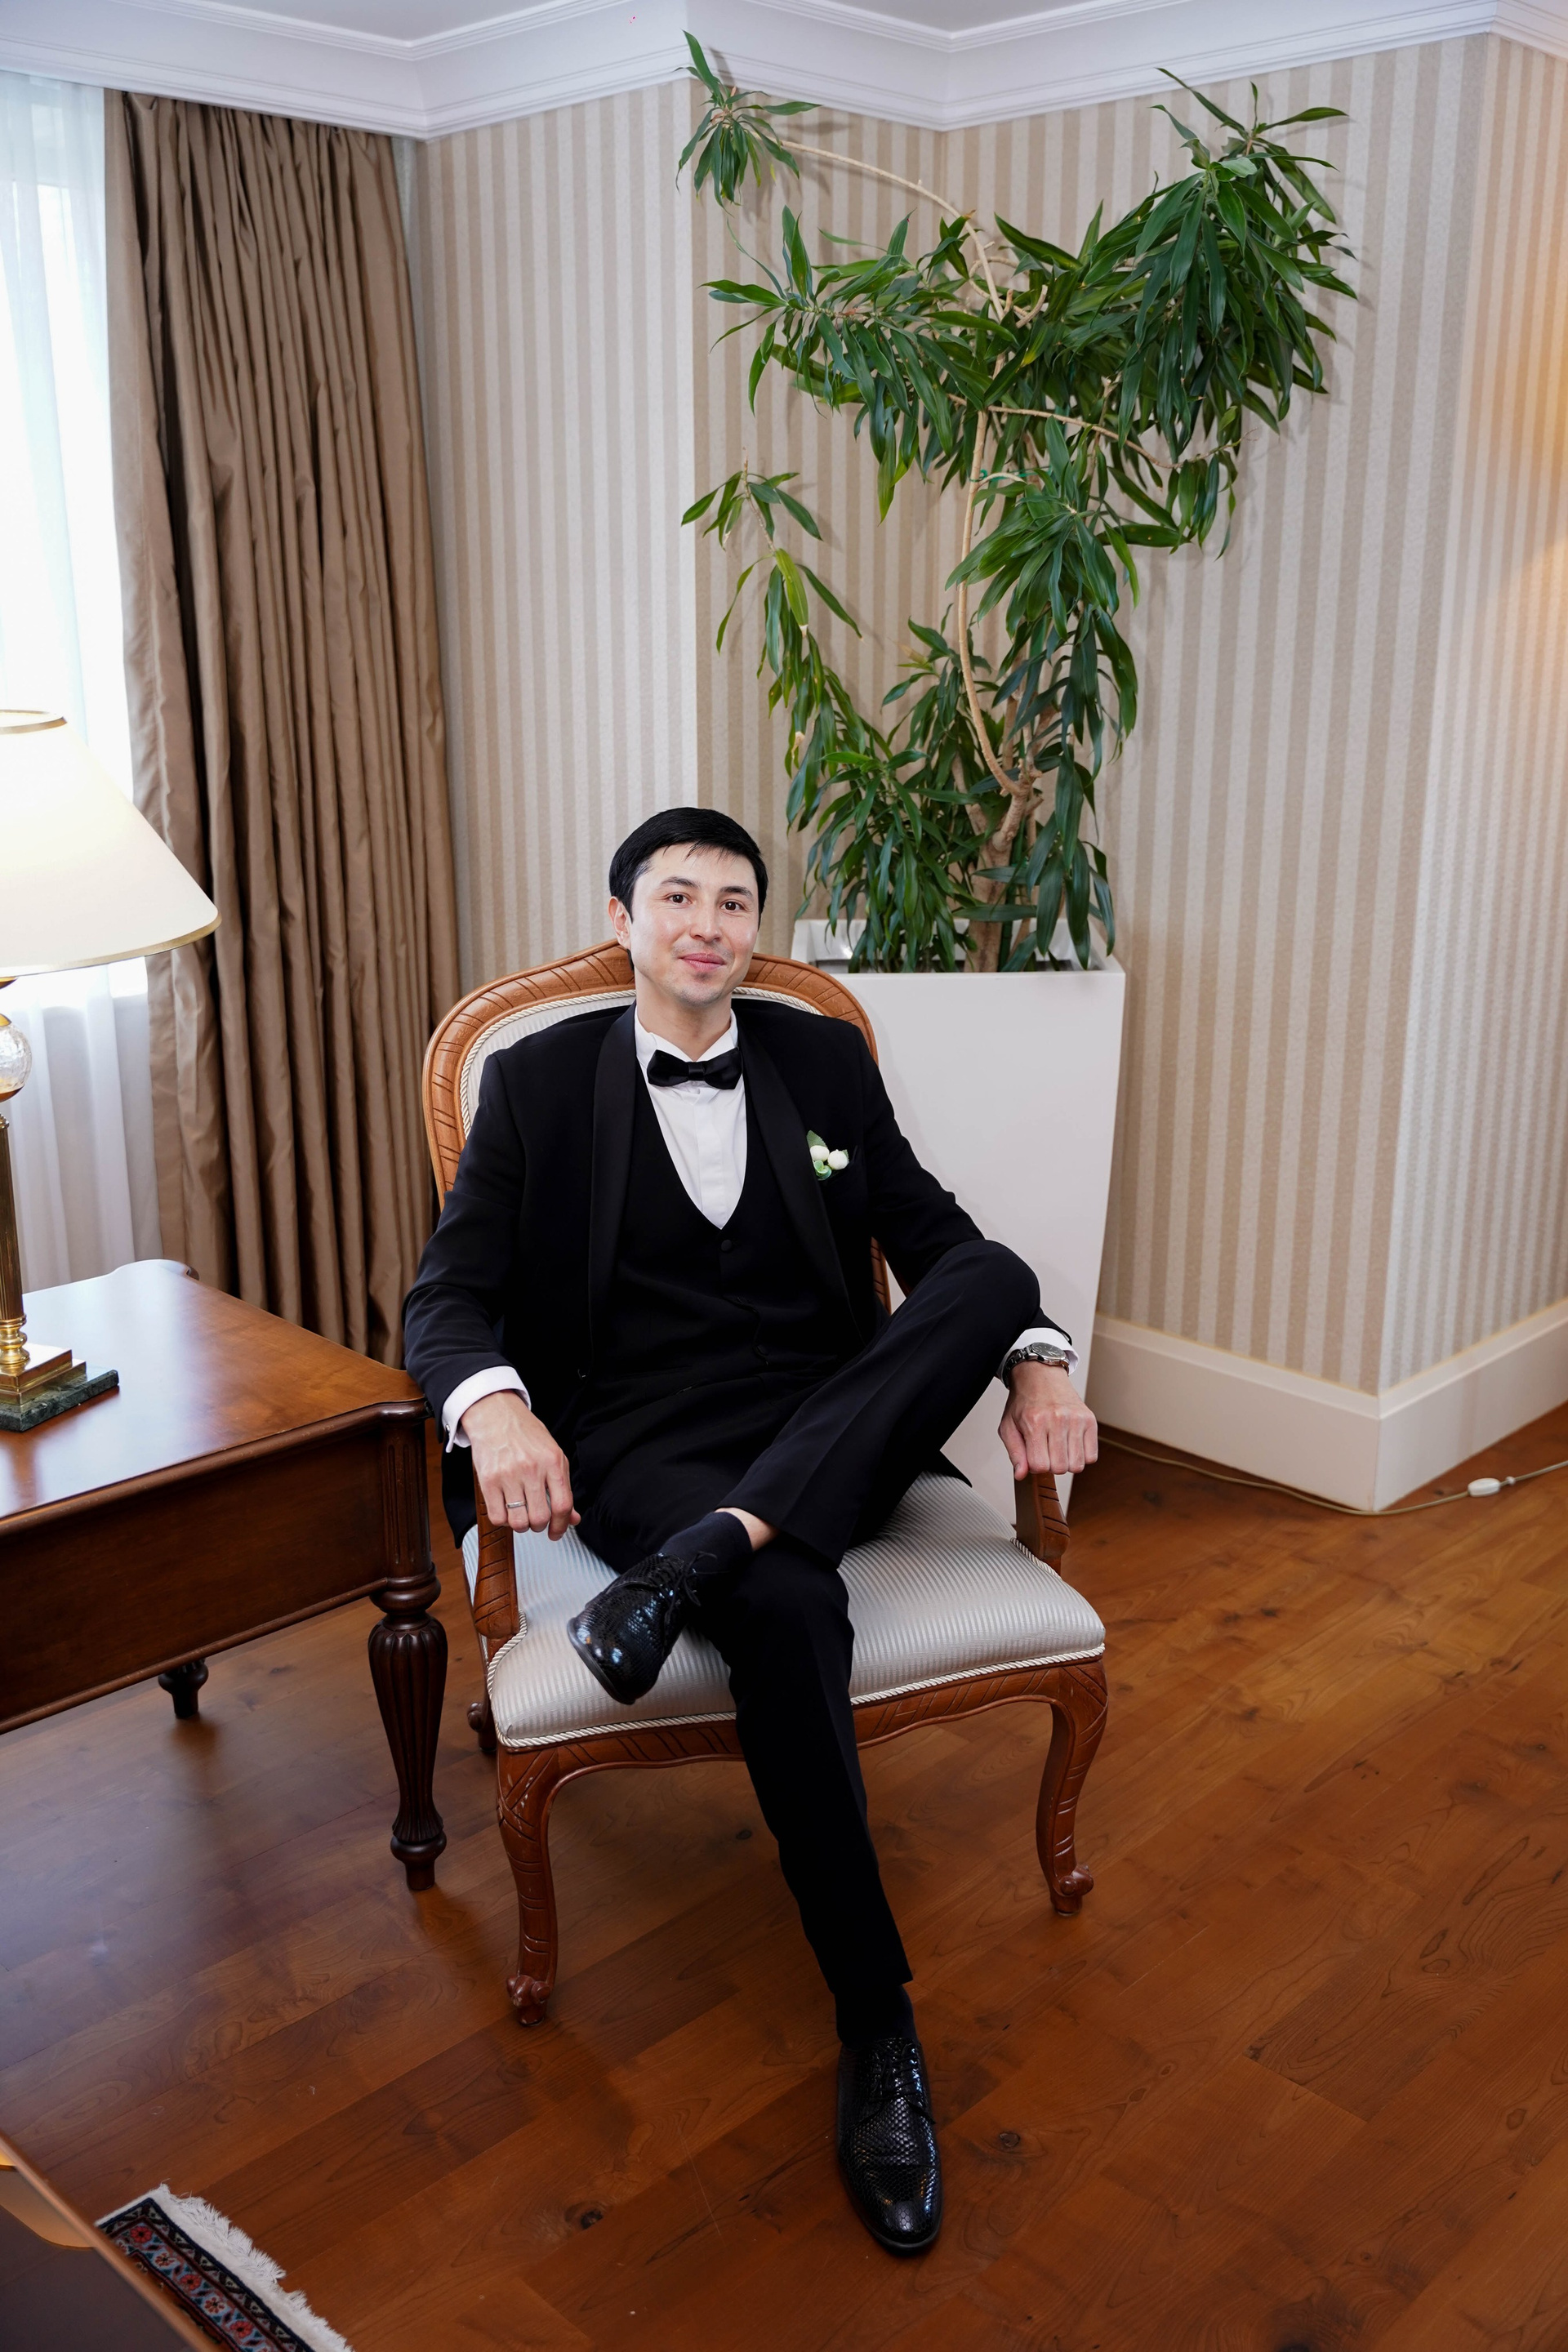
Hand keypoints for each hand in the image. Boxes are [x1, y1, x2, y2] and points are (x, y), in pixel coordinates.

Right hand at [461, 1390, 579, 1539]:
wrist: (495, 1413)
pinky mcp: (488, 1480)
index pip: (563, 1505)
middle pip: (540, 1517)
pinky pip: (497, 1517)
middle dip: (539, 1526)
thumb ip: (563, 1487)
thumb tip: (572, 1518)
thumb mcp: (552, 1454)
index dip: (562, 1525)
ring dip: (521, 1525)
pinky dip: (503, 1520)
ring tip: (520, 1514)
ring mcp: (509, 1474)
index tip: (556, 1532)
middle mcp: (532, 1468)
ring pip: (519, 1522)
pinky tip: (505, 1509)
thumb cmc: (525, 1434)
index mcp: (553, 1461)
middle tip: (536, 1520)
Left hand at [999, 1360, 1097, 1478]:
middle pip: (1059, 1468)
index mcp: (1035, 1422)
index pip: (1039, 1466)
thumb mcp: (1008, 1426)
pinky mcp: (1090, 1420)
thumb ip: (1014, 1453)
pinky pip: (1091, 1456)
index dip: (1035, 1466)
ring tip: (1058, 1448)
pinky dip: (1081, 1456)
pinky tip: (1070, 1445)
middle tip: (1046, 1451)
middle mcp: (1058, 1419)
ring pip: (1077, 1465)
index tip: (1034, 1455)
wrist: (1041, 1375)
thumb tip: (1021, 1475)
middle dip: (1051, 1465)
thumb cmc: (1024, 1402)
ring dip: (1066, 1462)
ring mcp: (1076, 1419)